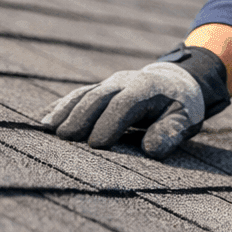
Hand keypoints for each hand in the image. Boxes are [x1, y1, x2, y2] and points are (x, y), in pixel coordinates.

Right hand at [41, 46, 229, 157]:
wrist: (175, 81)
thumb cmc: (180, 107)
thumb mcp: (185, 119)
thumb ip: (171, 133)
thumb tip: (151, 150)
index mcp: (147, 88)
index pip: (125, 104)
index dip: (110, 122)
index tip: (97, 145)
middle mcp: (124, 81)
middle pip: (99, 96)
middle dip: (81, 116)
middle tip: (65, 138)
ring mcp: (110, 83)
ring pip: (84, 93)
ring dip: (65, 109)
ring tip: (47, 128)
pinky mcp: (100, 88)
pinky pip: (79, 94)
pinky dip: (62, 106)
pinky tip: (46, 119)